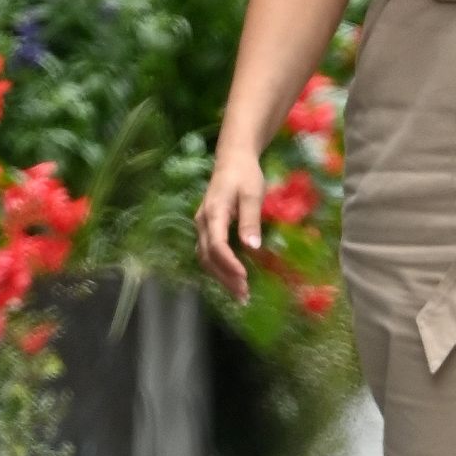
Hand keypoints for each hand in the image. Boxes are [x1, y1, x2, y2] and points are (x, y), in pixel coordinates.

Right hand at [194, 150, 265, 304]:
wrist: (233, 160)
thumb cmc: (245, 174)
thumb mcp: (252, 194)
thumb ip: (250, 220)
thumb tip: (252, 247)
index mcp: (213, 212)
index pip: (216, 245)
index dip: (228, 263)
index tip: (244, 277)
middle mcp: (203, 222)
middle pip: (208, 256)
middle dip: (225, 277)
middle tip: (243, 295)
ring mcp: (203, 226)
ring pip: (206, 257)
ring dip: (221, 277)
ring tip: (240, 294)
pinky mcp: (208, 228)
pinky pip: (209, 253)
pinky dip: (220, 268)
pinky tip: (233, 279)